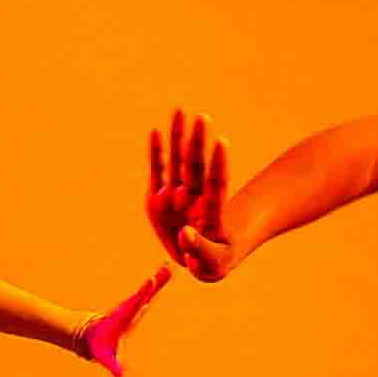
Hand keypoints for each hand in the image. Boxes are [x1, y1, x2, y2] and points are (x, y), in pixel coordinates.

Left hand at [77, 267, 168, 376]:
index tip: (151, 280)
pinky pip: (150, 291)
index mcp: (124, 317)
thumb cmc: (100, 347)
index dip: (144, 292)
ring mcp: (134, 305)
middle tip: (167, 268)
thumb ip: (116, 370)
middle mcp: (130, 308)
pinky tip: (166, 271)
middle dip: (156, 282)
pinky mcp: (137, 304)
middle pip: (146, 293)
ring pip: (149, 289)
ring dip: (160, 278)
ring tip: (170, 265)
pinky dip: (159, 281)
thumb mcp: (108, 359)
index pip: (136, 304)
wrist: (90, 334)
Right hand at [145, 110, 243, 280]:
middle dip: (198, 143)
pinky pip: (159, 172)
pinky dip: (157, 154)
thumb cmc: (213, 261)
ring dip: (179, 139)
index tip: (222, 143)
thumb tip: (186, 235)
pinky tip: (155, 131)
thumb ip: (201, 251)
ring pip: (179, 163)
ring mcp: (178, 196)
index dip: (219, 166)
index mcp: (211, 215)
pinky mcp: (161, 198)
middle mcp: (196, 200)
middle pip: (197, 167)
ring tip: (180, 111)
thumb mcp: (212, 264)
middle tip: (203, 117)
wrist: (203, 258)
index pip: (216, 186)